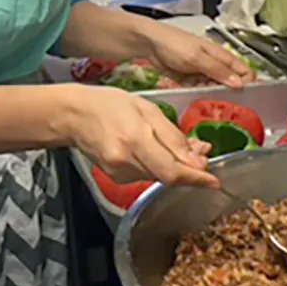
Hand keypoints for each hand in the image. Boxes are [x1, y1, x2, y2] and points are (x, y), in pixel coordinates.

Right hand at [67, 86, 218, 188]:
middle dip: (188, 168)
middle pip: (168, 176)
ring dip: (173, 166)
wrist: (72, 115)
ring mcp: (119, 172)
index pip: (172, 171)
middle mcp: (127, 161)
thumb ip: (172, 135)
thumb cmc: (108, 104)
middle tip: (200, 152)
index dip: (195, 178)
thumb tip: (197, 157)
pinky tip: (154, 151)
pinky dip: (157, 166)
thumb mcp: (145, 108)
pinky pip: (145, 174)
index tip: (214, 181)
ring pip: (158, 176)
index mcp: (136, 140)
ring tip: (176, 146)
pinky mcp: (116, 177)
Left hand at [137, 19, 255, 88]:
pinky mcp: (190, 79)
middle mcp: (214, 63)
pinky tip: (193, 95)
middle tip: (222, 102)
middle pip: (229, 82)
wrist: (149, 44)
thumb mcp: (197, 57)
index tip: (243, 95)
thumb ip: (217, 70)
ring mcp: (202, 72)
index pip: (243, 69)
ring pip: (214, 88)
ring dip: (211, 94)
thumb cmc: (174, 44)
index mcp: (220, 55)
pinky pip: (199, 89)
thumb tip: (239, 84)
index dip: (247, 82)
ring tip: (205, 98)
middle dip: (227, 92)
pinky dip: (197, 93)